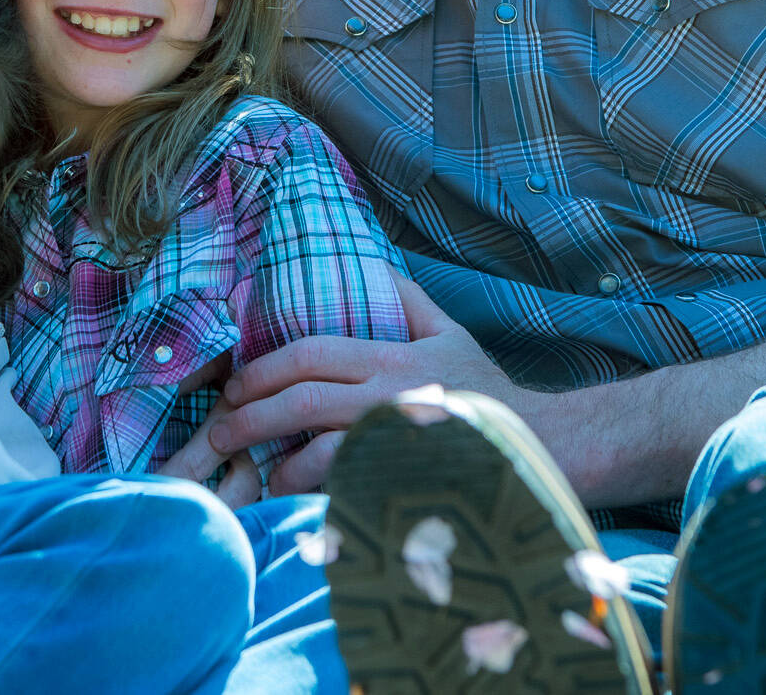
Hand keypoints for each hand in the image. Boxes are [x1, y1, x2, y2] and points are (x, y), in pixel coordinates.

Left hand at [190, 276, 520, 494]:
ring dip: (280, 465)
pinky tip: (299, 502)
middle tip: (220, 431)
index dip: (265, 368)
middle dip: (252, 415)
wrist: (545, 442)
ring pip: (323, 449)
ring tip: (256, 475)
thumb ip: (407, 296)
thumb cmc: (487, 389)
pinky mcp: (410, 479)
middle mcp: (390, 395)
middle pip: (305, 400)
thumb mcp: (449, 331)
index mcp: (391, 357)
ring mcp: (399, 440)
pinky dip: (319, 495)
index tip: (235, 385)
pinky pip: (353, 488)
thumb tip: (372, 263)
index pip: (312, 353)